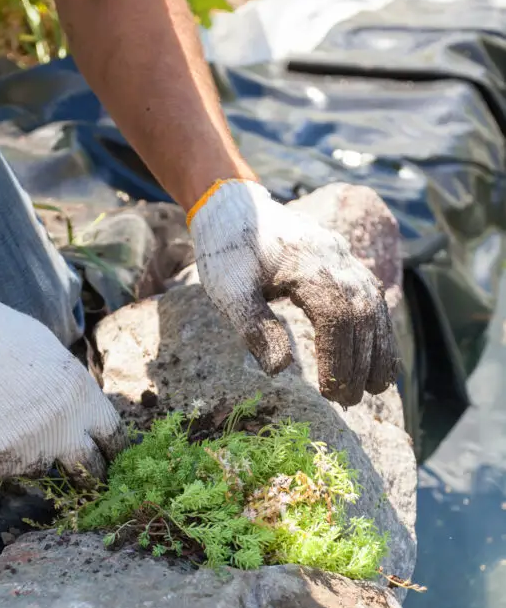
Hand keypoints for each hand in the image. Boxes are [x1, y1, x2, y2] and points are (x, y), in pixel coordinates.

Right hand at [0, 282, 126, 479]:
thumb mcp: (52, 356)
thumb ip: (70, 392)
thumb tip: (76, 416)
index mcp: (82, 399)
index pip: (113, 439)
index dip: (113, 451)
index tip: (112, 459)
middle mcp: (61, 433)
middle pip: (88, 470)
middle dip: (87, 473)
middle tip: (81, 471)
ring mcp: (26, 453)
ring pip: (37, 468)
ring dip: (28, 455)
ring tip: (4, 421)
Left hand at [188, 179, 398, 405]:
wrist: (234, 206)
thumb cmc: (228, 251)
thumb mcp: (229, 291)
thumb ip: (254, 328)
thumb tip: (279, 371)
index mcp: (309, 266)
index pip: (337, 319)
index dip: (338, 359)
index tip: (330, 393)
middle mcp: (337, 260)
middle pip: (363, 317)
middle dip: (360, 363)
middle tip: (348, 401)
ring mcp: (345, 259)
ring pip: (375, 308)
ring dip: (378, 350)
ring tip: (373, 389)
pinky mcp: (346, 262)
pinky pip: (374, 298)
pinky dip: (379, 330)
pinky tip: (377, 358)